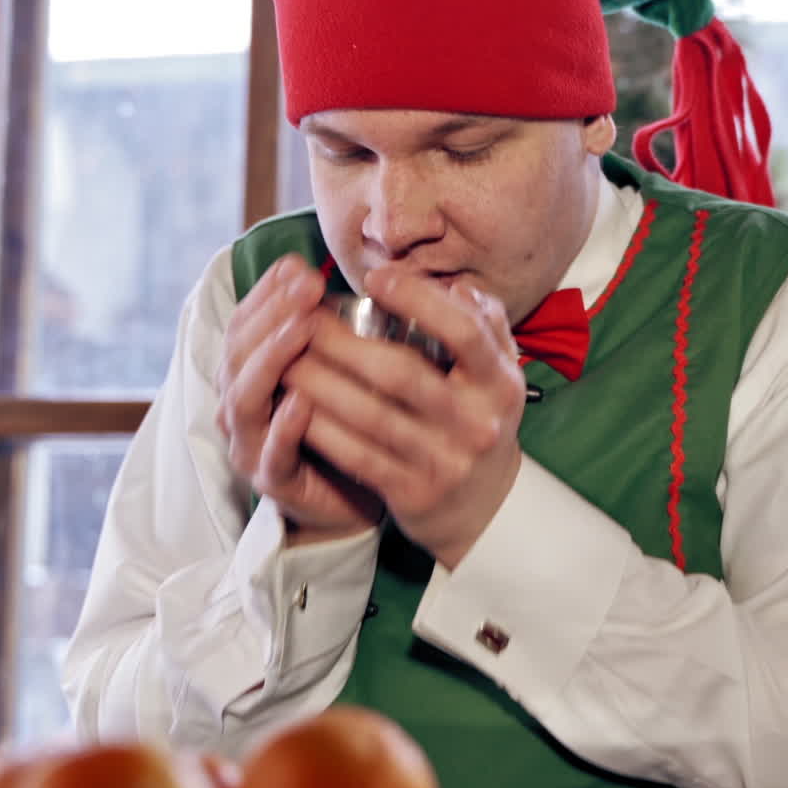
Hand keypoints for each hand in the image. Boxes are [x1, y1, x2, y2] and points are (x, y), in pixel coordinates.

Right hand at [215, 253, 384, 540]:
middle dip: (273, 312)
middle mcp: (242, 403)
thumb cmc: (352, 417)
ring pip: (244, 396)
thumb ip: (338, 323)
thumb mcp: (343, 362)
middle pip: (238, 350)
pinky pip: (270, 453)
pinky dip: (283, 426)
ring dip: (273, 357)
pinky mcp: (272, 482)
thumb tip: (366, 270)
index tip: (301, 265)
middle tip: (308, 286)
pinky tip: (301, 401)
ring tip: (303, 328)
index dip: (270, 291)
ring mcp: (252, 443)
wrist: (361, 490)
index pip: (246, 320)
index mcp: (252, 369)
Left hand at [279, 268, 526, 567]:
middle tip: (304, 320)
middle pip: (403, 374)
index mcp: (499, 383)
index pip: (463, 333)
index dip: (419, 301)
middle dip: (345, 344)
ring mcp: (445, 461)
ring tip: (288, 359)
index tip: (375, 279)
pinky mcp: (413, 494)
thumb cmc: (479, 418)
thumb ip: (485, 323)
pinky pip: (358, 456)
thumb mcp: (499, 372)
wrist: (485, 507)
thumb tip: (456, 287)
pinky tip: (296, 406)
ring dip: (322, 384)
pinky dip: (324, 429)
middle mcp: (476, 422)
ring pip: (371, 417)